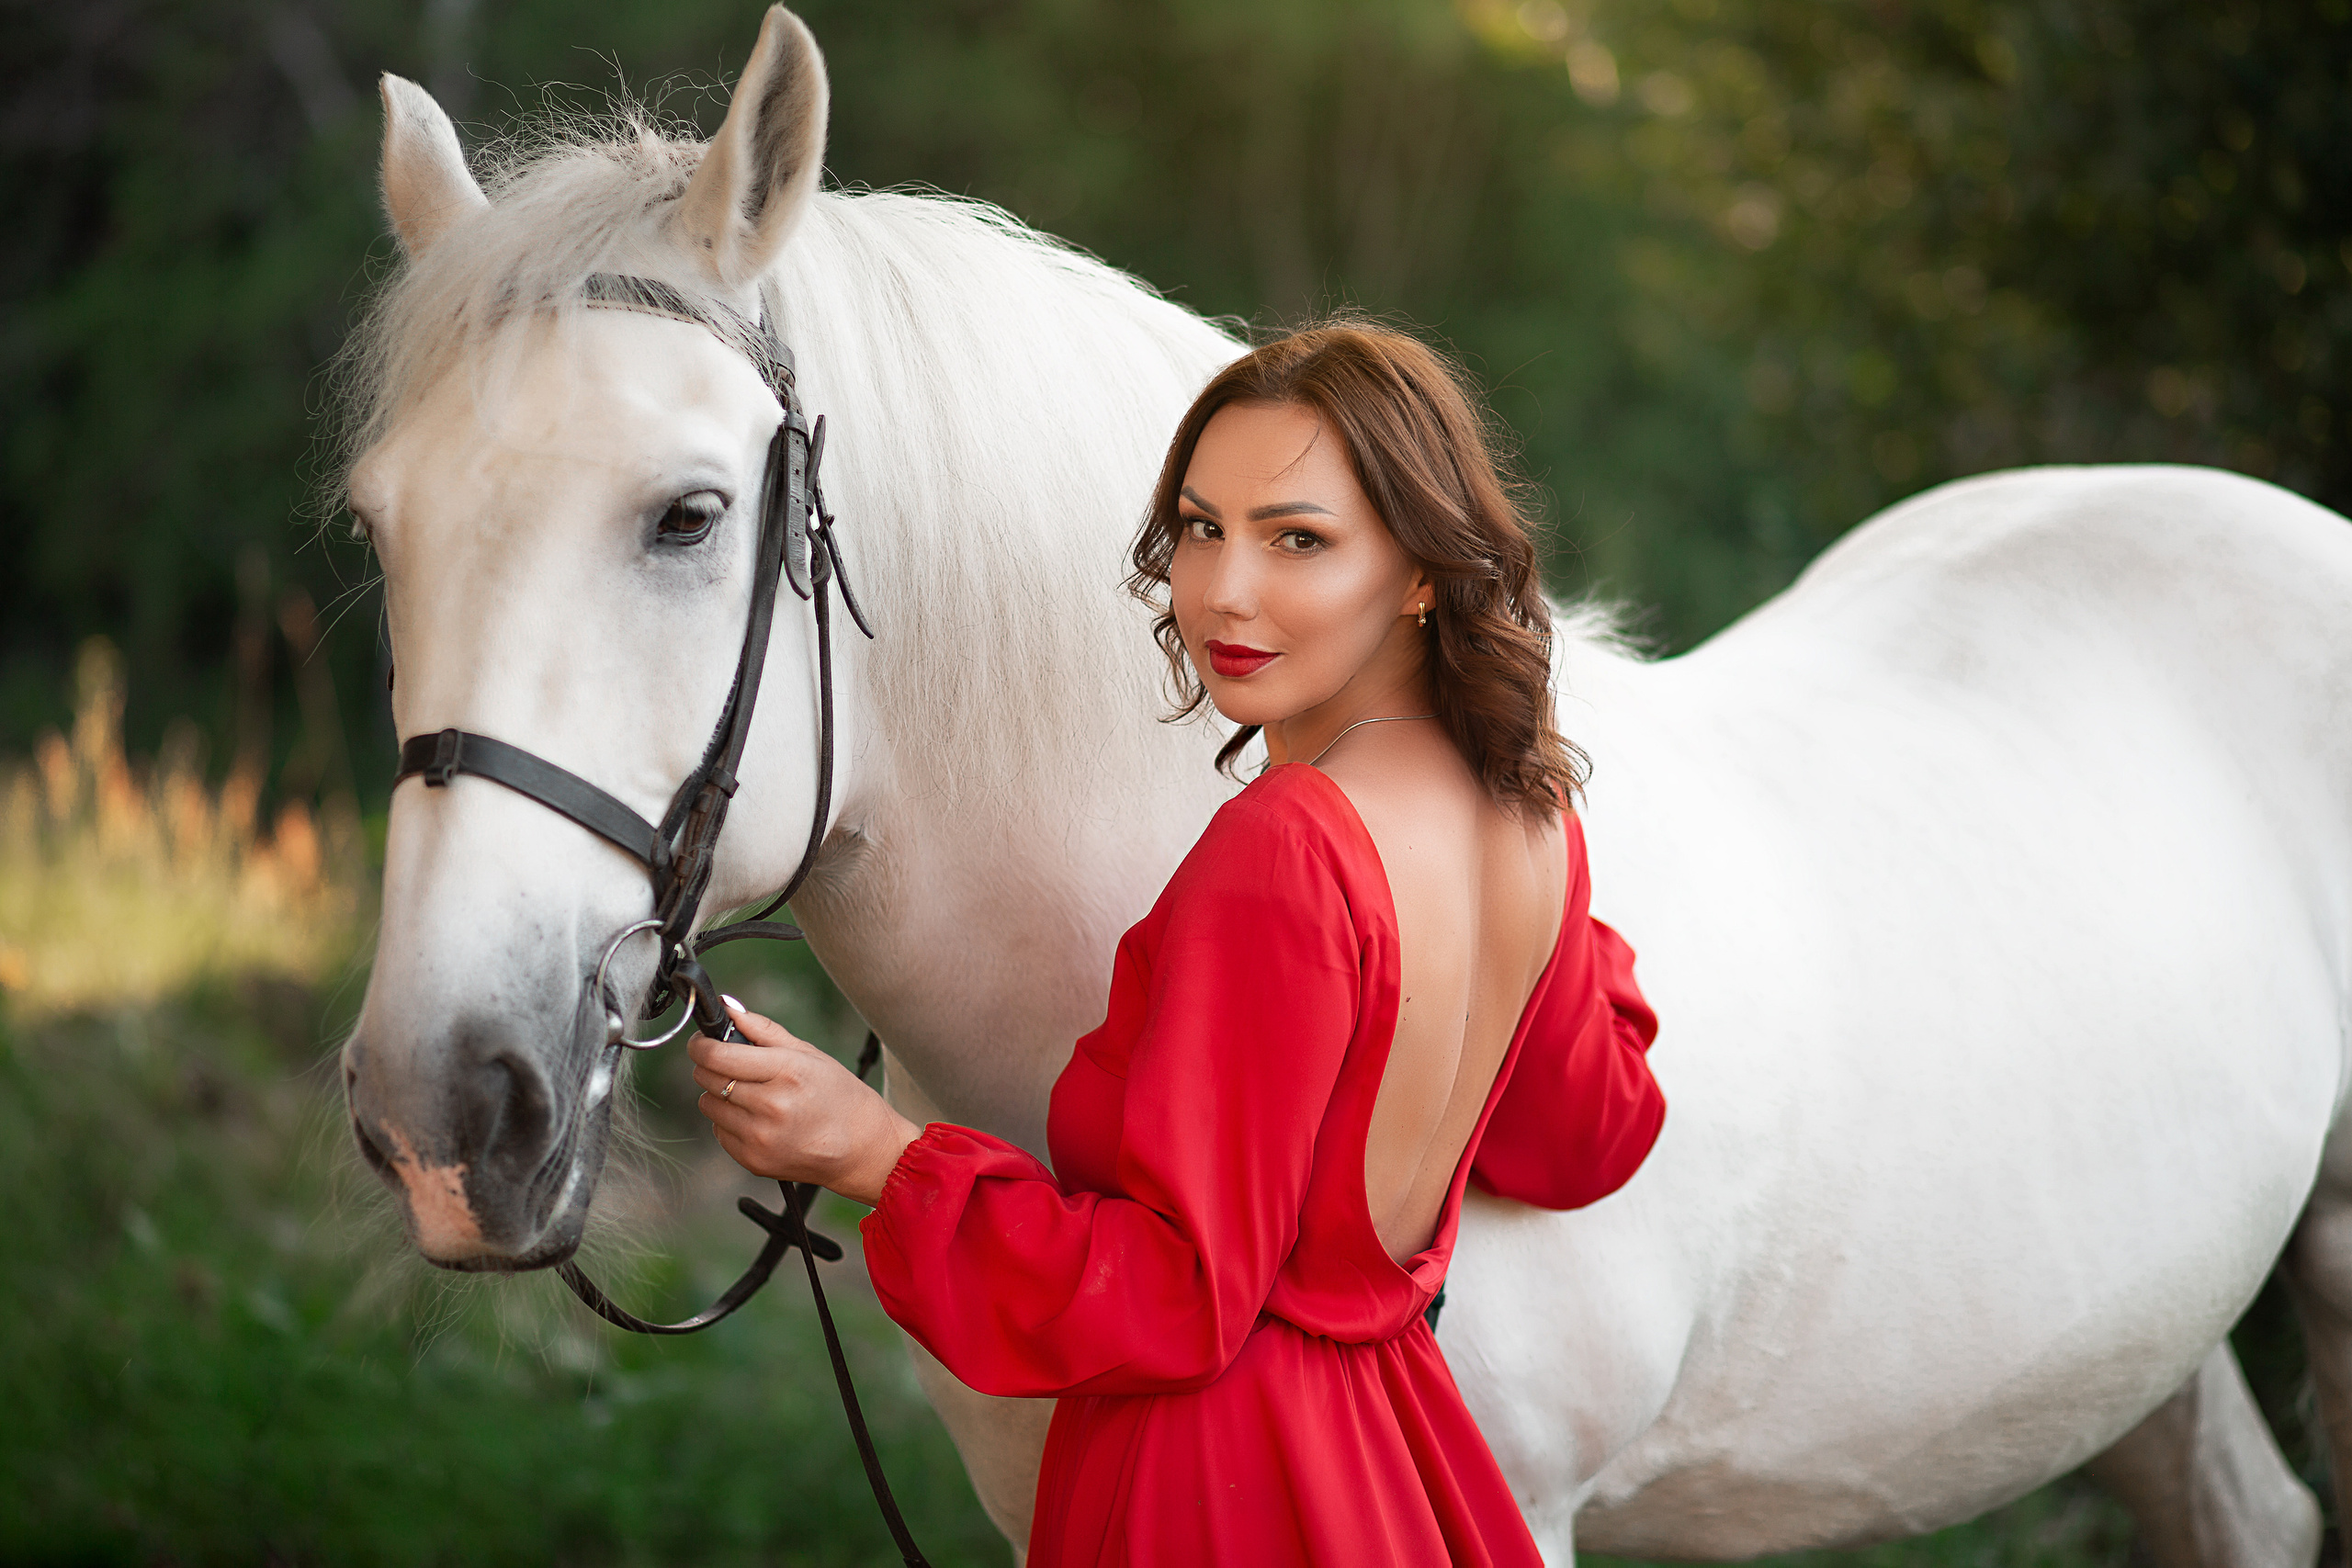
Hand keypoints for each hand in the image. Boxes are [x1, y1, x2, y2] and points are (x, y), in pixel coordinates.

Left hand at [688, 999, 922, 1206]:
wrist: (862, 1149)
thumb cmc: (840, 1097)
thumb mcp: (809, 1054)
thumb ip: (763, 1030)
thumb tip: (727, 1008)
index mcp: (787, 1072)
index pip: (718, 1055)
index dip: (701, 1044)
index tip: (701, 1041)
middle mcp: (771, 1106)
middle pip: (708, 1079)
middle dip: (711, 1066)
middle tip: (730, 1065)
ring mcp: (760, 1137)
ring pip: (708, 1105)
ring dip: (720, 1095)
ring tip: (752, 1095)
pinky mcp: (753, 1160)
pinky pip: (719, 1131)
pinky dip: (730, 1122)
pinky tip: (758, 1119)